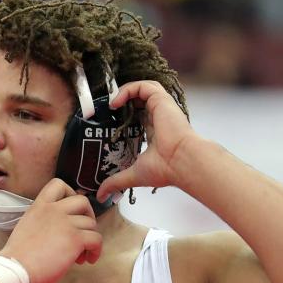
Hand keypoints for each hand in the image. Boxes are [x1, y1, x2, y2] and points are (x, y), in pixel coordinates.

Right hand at [1, 178, 102, 282]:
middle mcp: (54, 210)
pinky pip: (96, 239)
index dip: (71, 194)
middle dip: (88, 216)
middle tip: (83, 231)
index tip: (71, 210)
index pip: (59, 184)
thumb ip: (44, 222)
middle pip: (83, 201)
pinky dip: (95, 251)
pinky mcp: (75, 239)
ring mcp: (66, 223)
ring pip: (91, 224)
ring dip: (90, 239)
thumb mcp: (27, 227)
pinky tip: (88, 260)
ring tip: (80, 255)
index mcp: (39, 206)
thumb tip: (61, 230)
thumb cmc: (18, 257)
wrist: (15, 270)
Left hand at [95, 80, 194, 202]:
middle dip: (120, 102)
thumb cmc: (165, 169)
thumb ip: (115, 182)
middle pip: (138, 101)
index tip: (105, 122)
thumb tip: (100, 196)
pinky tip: (116, 101)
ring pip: (141, 89)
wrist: (182, 162)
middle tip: (103, 111)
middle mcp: (158, 118)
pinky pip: (143, 86)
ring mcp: (161, 108)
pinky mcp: (162, 100)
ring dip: (123, 92)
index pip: (137, 117)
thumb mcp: (133, 175)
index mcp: (154, 132)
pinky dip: (128, 89)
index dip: (122, 116)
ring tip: (109, 104)